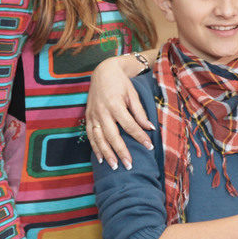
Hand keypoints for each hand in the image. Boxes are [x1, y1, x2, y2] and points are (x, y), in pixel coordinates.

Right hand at [86, 53, 154, 168]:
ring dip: (107, 154)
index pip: (130, 125)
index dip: (140, 137)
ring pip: (99, 139)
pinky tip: (100, 159)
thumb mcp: (133, 94)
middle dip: (121, 152)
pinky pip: (90, 136)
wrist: (103, 72)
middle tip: (129, 165)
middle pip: (112, 136)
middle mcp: (102, 112)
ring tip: (115, 166)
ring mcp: (93, 115)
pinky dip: (95, 148)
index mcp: (115, 105)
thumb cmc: (121, 83)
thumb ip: (140, 112)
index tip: (149, 146)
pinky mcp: (88, 117)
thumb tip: (150, 128)